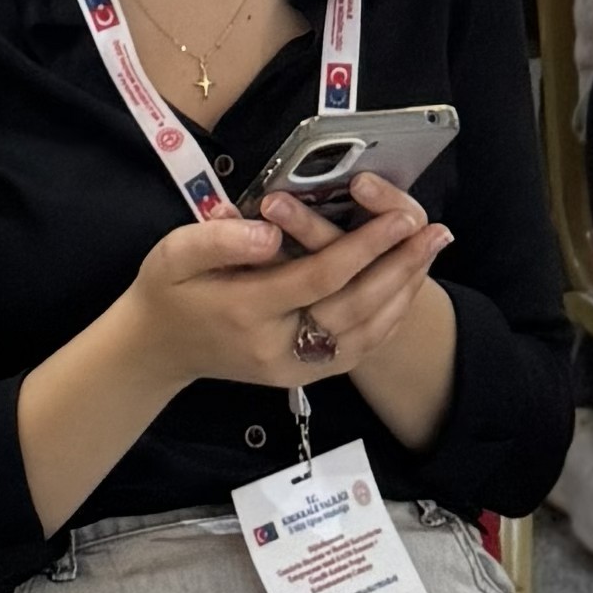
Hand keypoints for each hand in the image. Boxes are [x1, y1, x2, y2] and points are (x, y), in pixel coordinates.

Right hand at [126, 176, 453, 396]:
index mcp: (246, 310)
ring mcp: (291, 368)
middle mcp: (276, 346)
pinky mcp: (299, 377)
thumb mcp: (174, 252)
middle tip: (434, 231)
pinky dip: (386, 322)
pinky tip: (406, 290)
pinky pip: (354, 353)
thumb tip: (271, 230)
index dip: (366, 246)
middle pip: (353, 308)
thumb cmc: (167, 289)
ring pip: (362, 335)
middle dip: (400, 268)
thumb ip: (220, 239)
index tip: (400, 216)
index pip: (320, 277)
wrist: (158, 349)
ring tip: (432, 252)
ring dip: (403, 293)